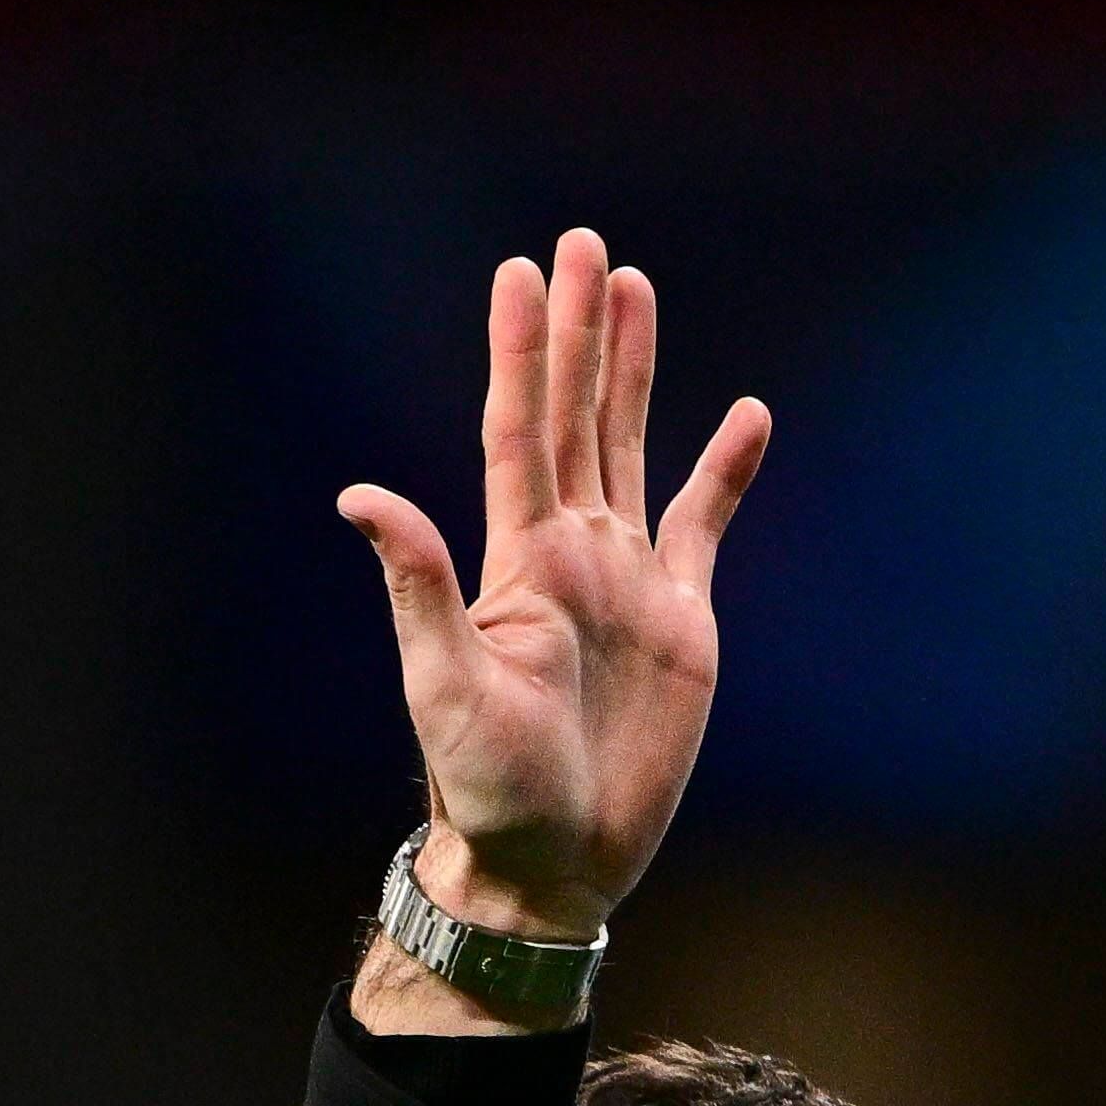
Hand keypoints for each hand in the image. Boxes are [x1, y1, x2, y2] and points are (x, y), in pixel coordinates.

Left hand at [341, 230, 772, 981]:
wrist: (552, 859)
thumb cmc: (487, 786)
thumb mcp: (444, 684)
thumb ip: (419, 585)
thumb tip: (361, 497)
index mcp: (518, 559)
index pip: (520, 428)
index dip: (521, 350)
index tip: (520, 271)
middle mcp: (572, 553)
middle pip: (578, 415)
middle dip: (578, 331)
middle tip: (581, 246)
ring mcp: (627, 581)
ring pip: (632, 449)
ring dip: (634, 373)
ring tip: (636, 291)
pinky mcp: (680, 622)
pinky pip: (704, 527)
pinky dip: (724, 471)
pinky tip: (743, 417)